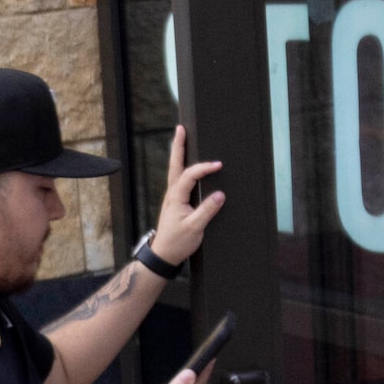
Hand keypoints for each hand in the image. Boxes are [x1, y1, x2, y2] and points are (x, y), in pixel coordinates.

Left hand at [148, 127, 228, 265]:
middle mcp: (172, 193)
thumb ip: (207, 211)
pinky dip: (182, 167)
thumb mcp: (194, 228)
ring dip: (179, 153)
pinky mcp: (176, 201)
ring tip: (182, 138)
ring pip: (175, 170)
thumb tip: (220, 195)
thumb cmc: (177, 242)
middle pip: (175, 165)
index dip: (203, 168)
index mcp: (176, 197)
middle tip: (181, 128)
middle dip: (179, 146)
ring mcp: (173, 197)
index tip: (218, 165)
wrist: (163, 255)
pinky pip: (179, 179)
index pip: (189, 176)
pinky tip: (186, 164)